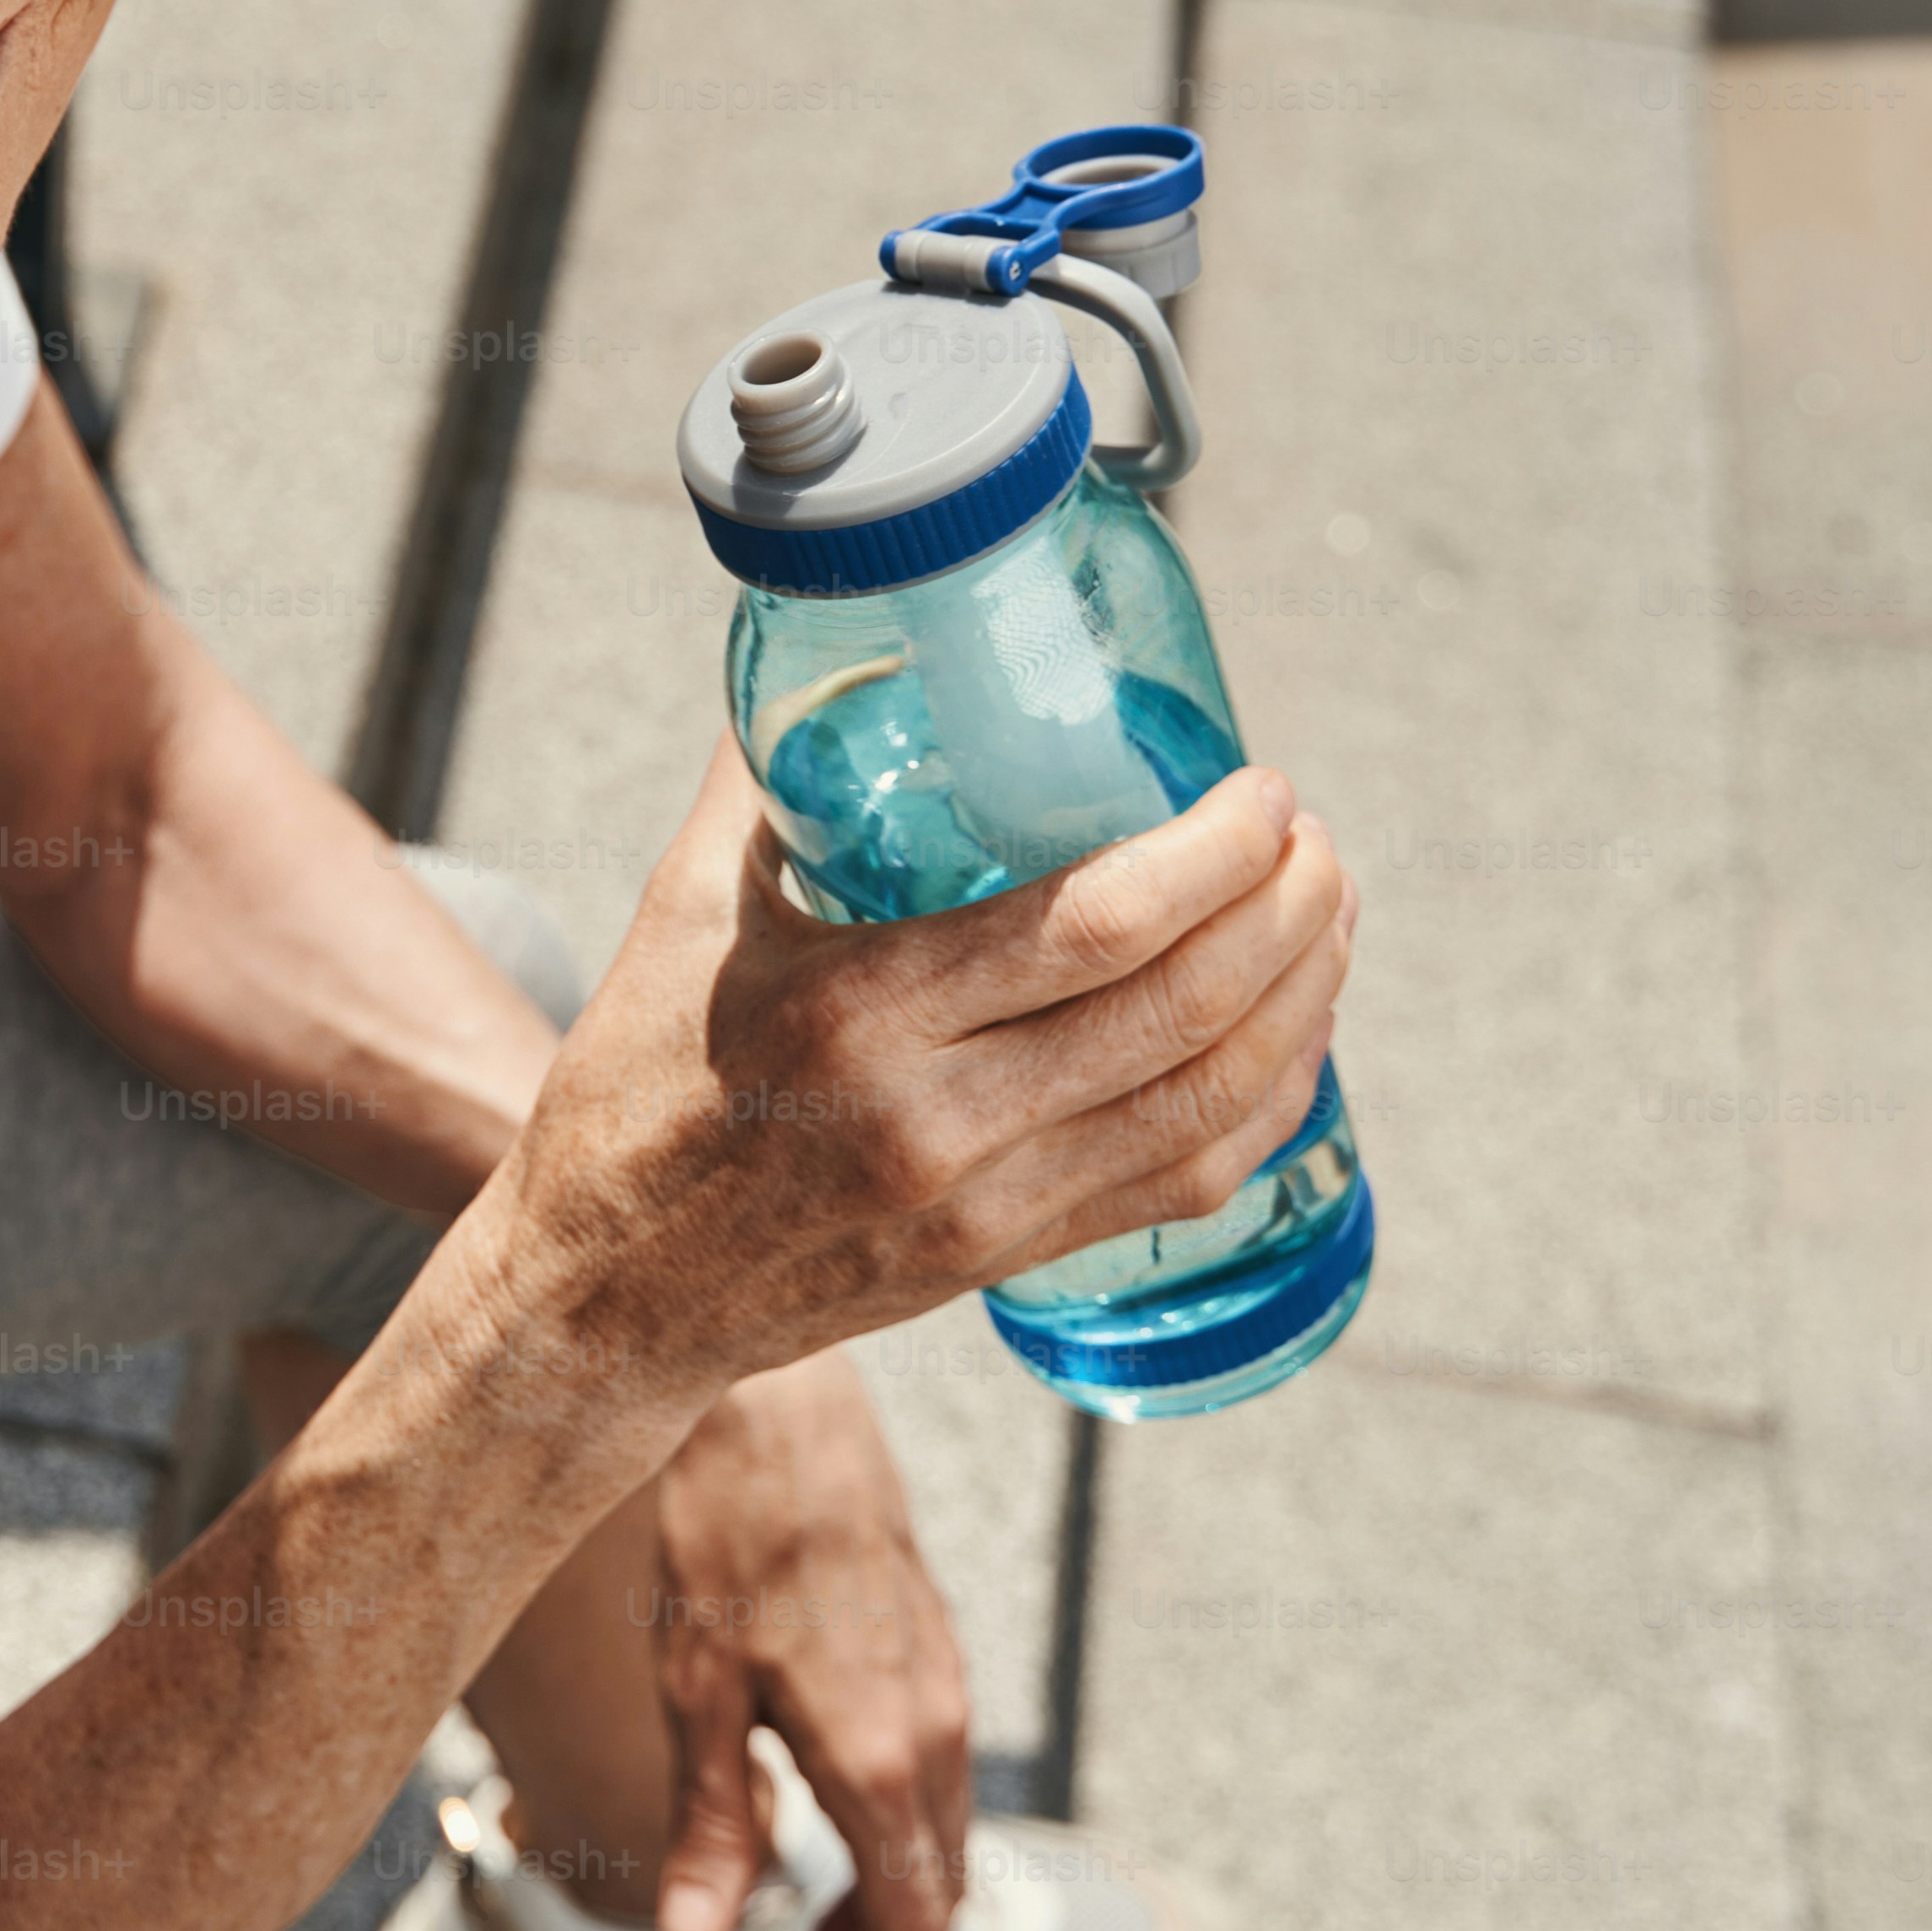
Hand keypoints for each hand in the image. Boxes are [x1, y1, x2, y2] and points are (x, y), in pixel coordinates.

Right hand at [489, 750, 1355, 1408]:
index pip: (1096, 925)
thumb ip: (770, 773)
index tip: (1261, 791)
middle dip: (1287, 908)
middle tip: (1312, 838)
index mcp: (856, 1011)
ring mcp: (984, 1205)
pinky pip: (1186, 1184)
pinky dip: (1267, 1104)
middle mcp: (935, 1120)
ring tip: (1328, 916)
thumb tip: (843, 638)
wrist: (603, 1292)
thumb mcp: (684, 910)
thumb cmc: (637, 1083)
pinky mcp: (1009, 1263)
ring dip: (1303, 1000)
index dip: (1215, 852)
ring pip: (1207, 1100)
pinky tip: (1293, 1038)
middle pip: (1181, 1007)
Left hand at [647, 1352, 972, 1930]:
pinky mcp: (927, 1642)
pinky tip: (847, 1817)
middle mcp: (934, 1728)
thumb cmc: (722, 1539)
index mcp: (880, 1760)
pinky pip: (936, 1767)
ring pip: (940, 1824)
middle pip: (936, 1883)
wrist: (779, 1404)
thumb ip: (710, 1825)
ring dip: (898, 1891)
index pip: (918, 1921)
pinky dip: (902, 1823)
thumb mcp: (695, 1694)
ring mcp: (941, 1681)